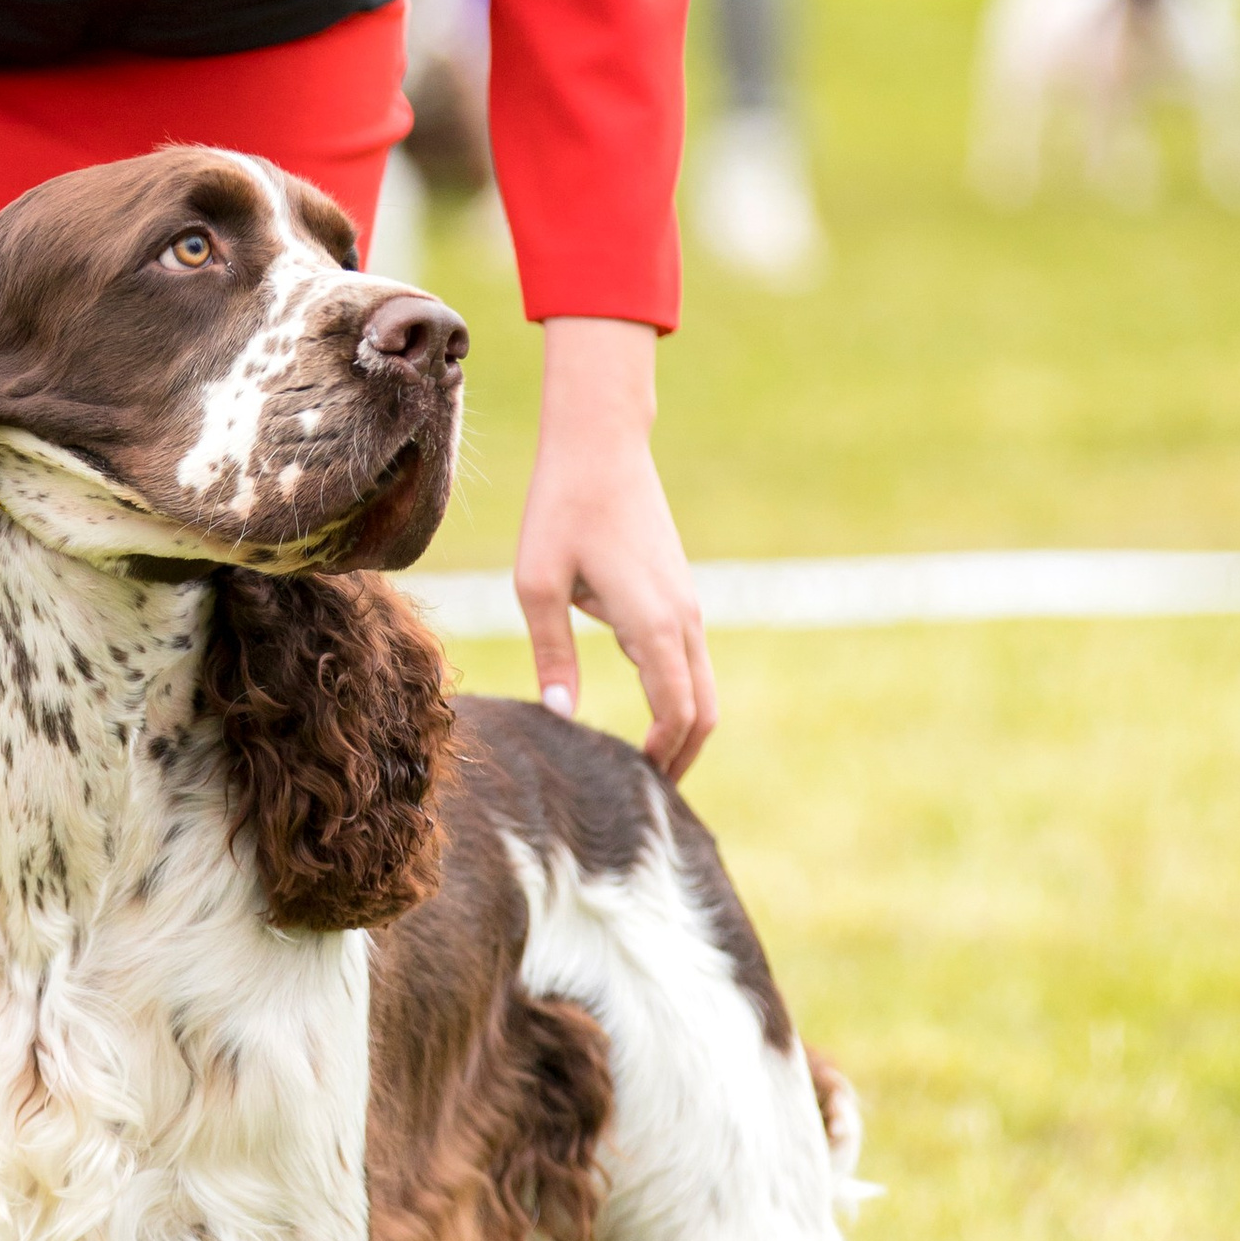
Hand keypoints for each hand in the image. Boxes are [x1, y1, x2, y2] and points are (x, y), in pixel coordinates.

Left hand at [513, 315, 715, 777]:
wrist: (600, 444)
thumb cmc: (560, 508)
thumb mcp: (537, 584)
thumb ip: (551, 654)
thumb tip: (561, 718)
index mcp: (652, 621)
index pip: (675, 712)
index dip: (660, 757)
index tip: (631, 786)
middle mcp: (682, 619)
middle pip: (702, 711)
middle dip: (679, 757)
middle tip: (643, 796)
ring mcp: (687, 606)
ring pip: (702, 688)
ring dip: (680, 730)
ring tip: (642, 767)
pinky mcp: (679, 594)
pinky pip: (691, 663)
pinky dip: (678, 699)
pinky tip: (646, 715)